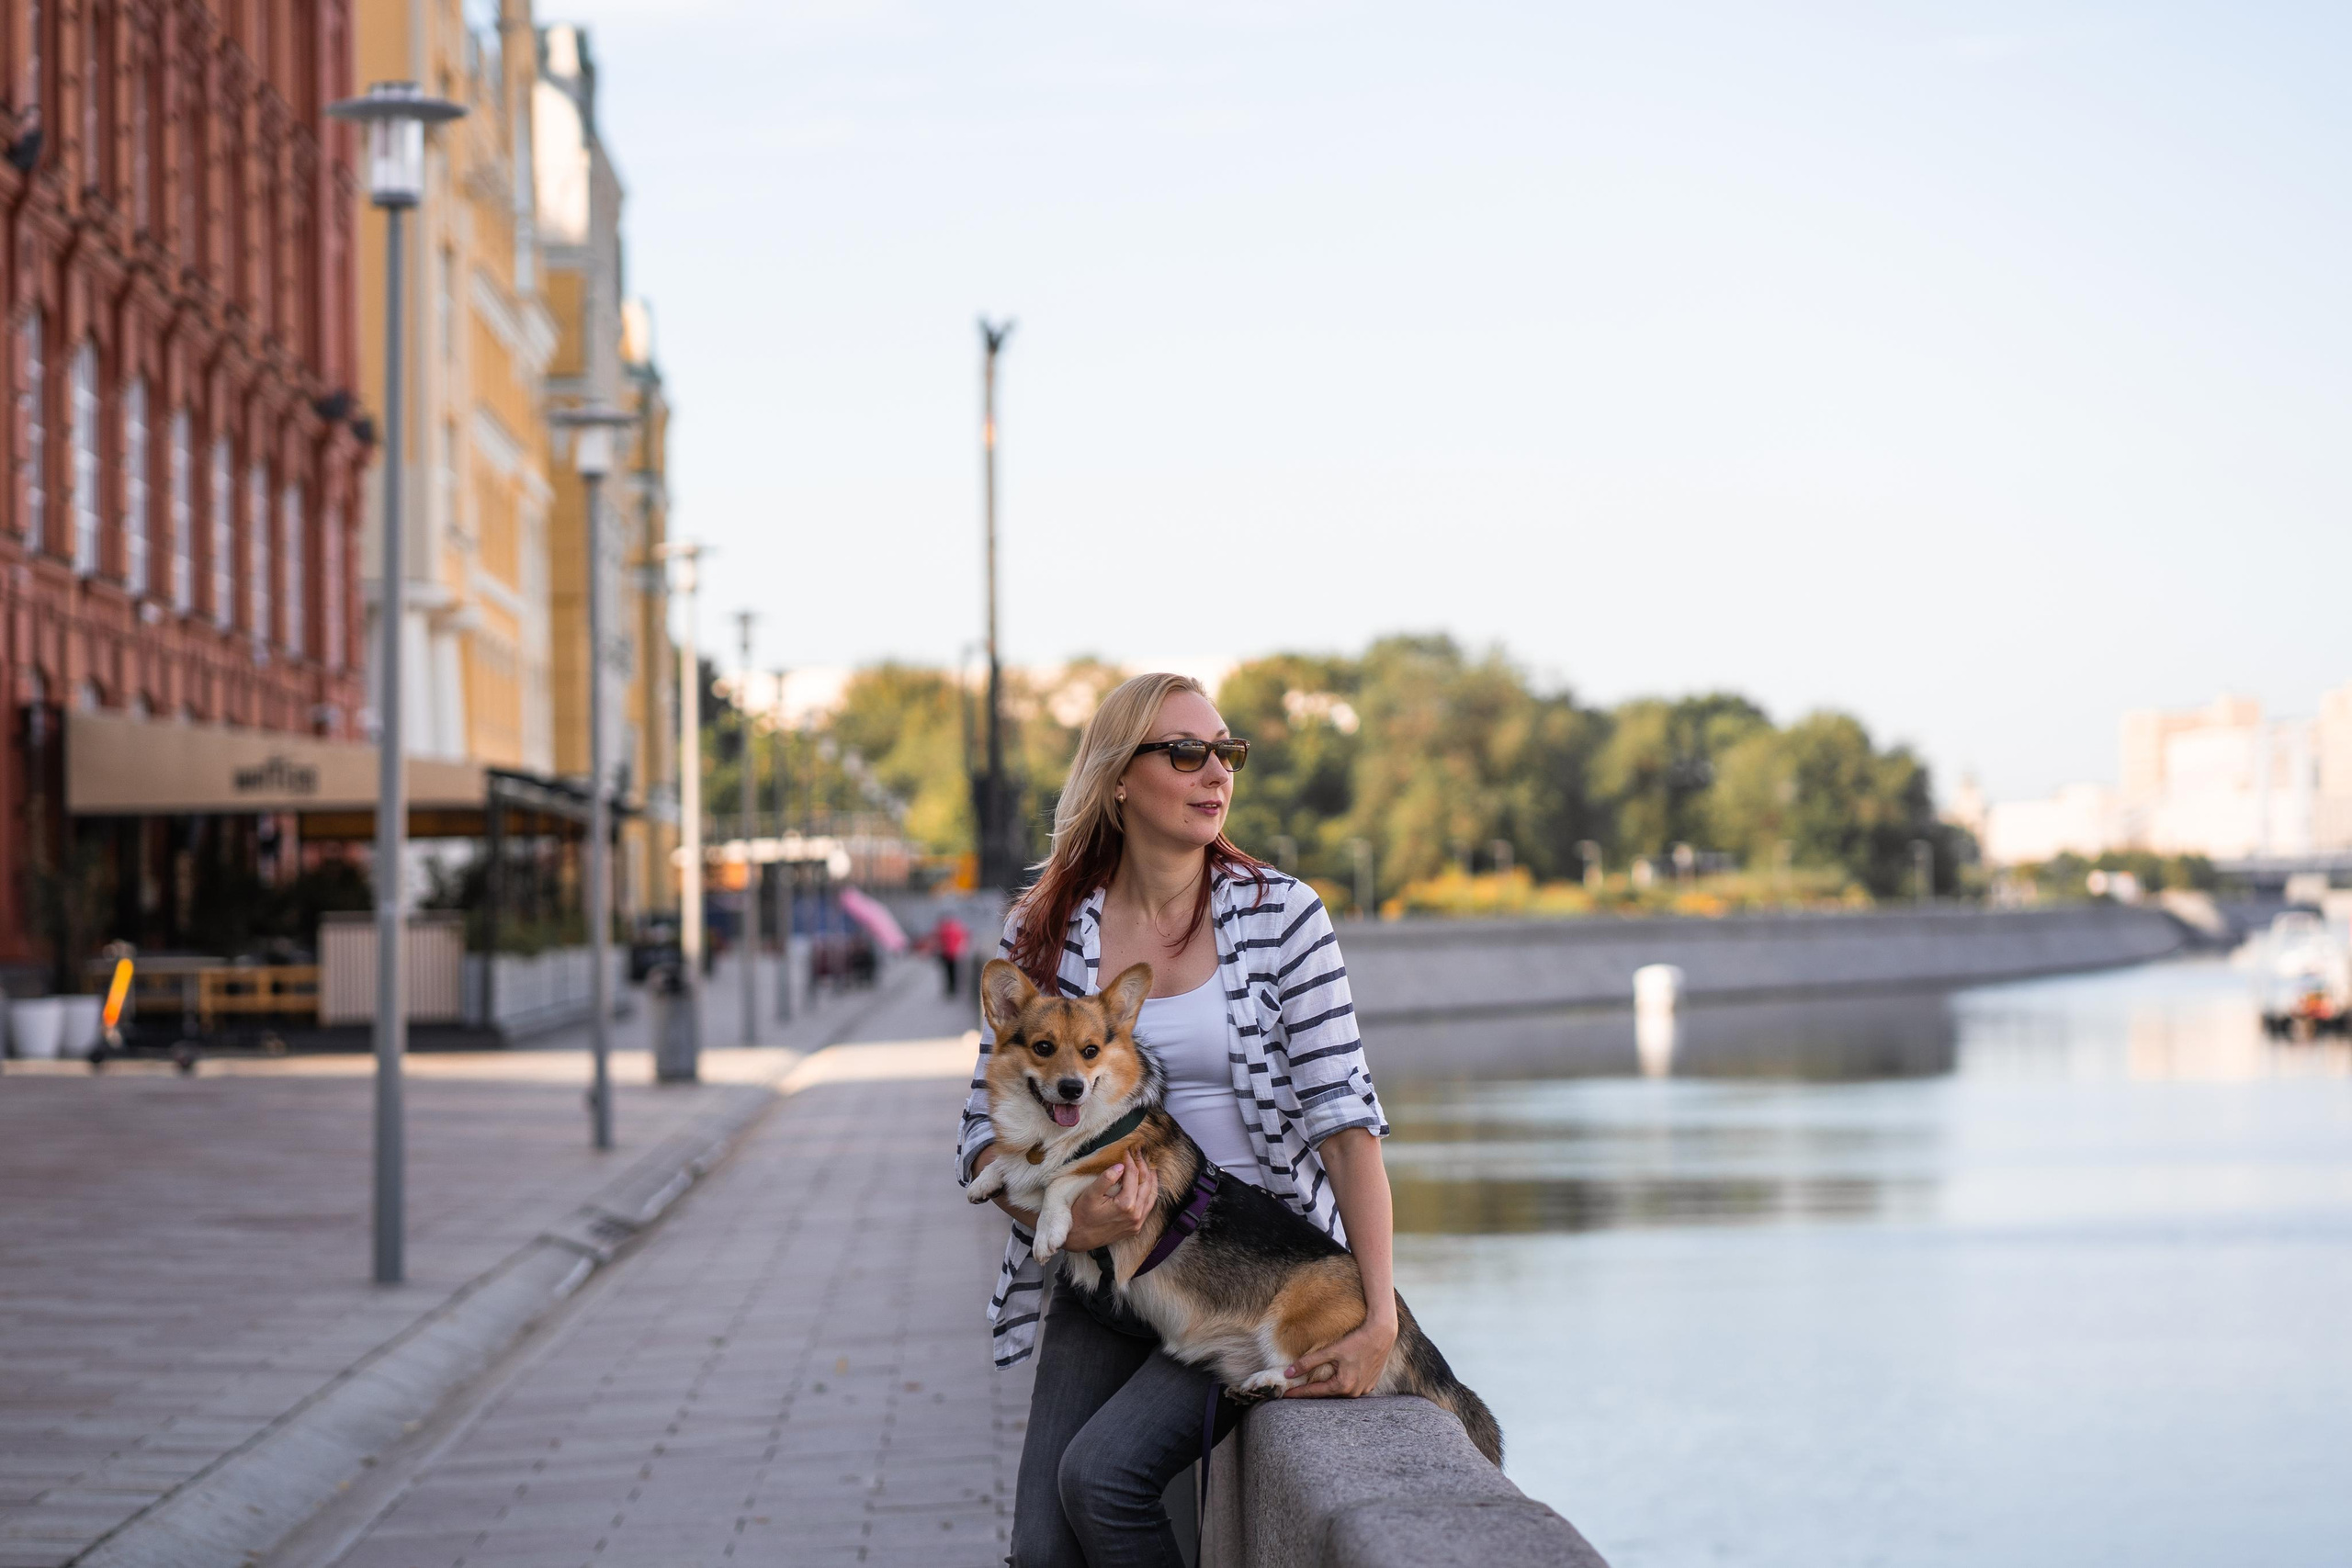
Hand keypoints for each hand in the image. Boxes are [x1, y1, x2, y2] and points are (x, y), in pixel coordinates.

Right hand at [1061, 1161, 1159, 1252]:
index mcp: (1126, 1205)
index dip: (1130, 1160)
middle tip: (1139, 1154)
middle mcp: (1136, 1215)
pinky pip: (1148, 1207)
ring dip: (1150, 1179)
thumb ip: (1106, 1179)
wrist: (1078, 1239)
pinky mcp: (1136, 1228)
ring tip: (1148, 1166)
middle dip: (1143, 1166)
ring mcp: (1137, 1223)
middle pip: (1146, 1184)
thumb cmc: (1081, 1215)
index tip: (1127, 1150)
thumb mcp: (1090, 1194)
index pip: (1133, 1175)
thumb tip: (1120, 1166)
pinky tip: (1146, 1186)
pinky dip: (1149, 1194)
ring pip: (1151, 1196)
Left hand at [1281, 1310, 1396, 1398]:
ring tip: (1314, 1385)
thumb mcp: (1330, 1351)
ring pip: (1340, 1391)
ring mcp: (1364, 1389)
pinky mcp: (1370, 1384)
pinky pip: (1352, 1388)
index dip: (1299, 1393)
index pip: (1315, 1392)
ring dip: (1328, 1388)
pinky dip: (1342, 1384)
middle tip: (1296, 1390)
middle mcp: (1355, 1392)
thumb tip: (1289, 1373)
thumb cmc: (1357, 1341)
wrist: (1382, 1333)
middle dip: (1313, 1391)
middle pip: (1328, 1393)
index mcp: (1343, 1386)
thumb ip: (1308, 1362)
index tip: (1285, 1395)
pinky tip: (1336, 1380)